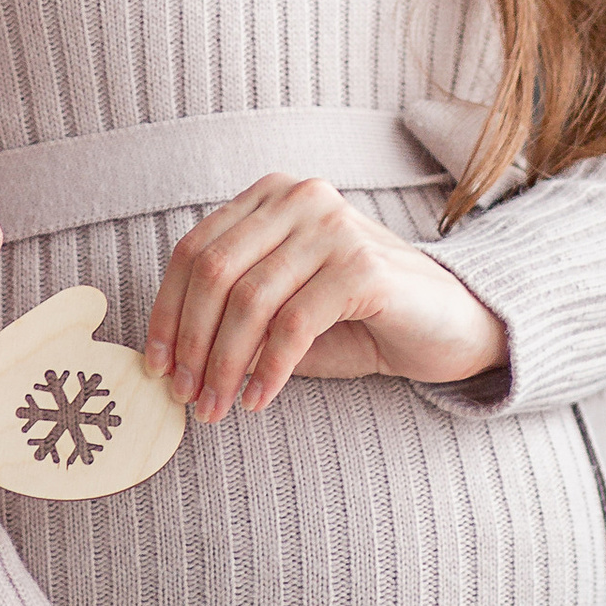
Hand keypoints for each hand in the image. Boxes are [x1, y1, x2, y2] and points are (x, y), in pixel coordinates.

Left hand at [142, 179, 507, 423]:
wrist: (450, 324)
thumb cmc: (357, 319)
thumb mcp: (283, 307)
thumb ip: (234, 313)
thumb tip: (170, 357)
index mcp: (271, 198)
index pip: (194, 250)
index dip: (167, 311)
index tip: (155, 364)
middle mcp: (301, 198)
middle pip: (214, 270)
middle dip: (191, 341)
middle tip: (184, 395)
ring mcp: (335, 227)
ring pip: (250, 300)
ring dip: (224, 364)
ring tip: (216, 408)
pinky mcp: (364, 268)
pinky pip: (295, 324)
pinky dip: (269, 369)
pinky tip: (258, 400)